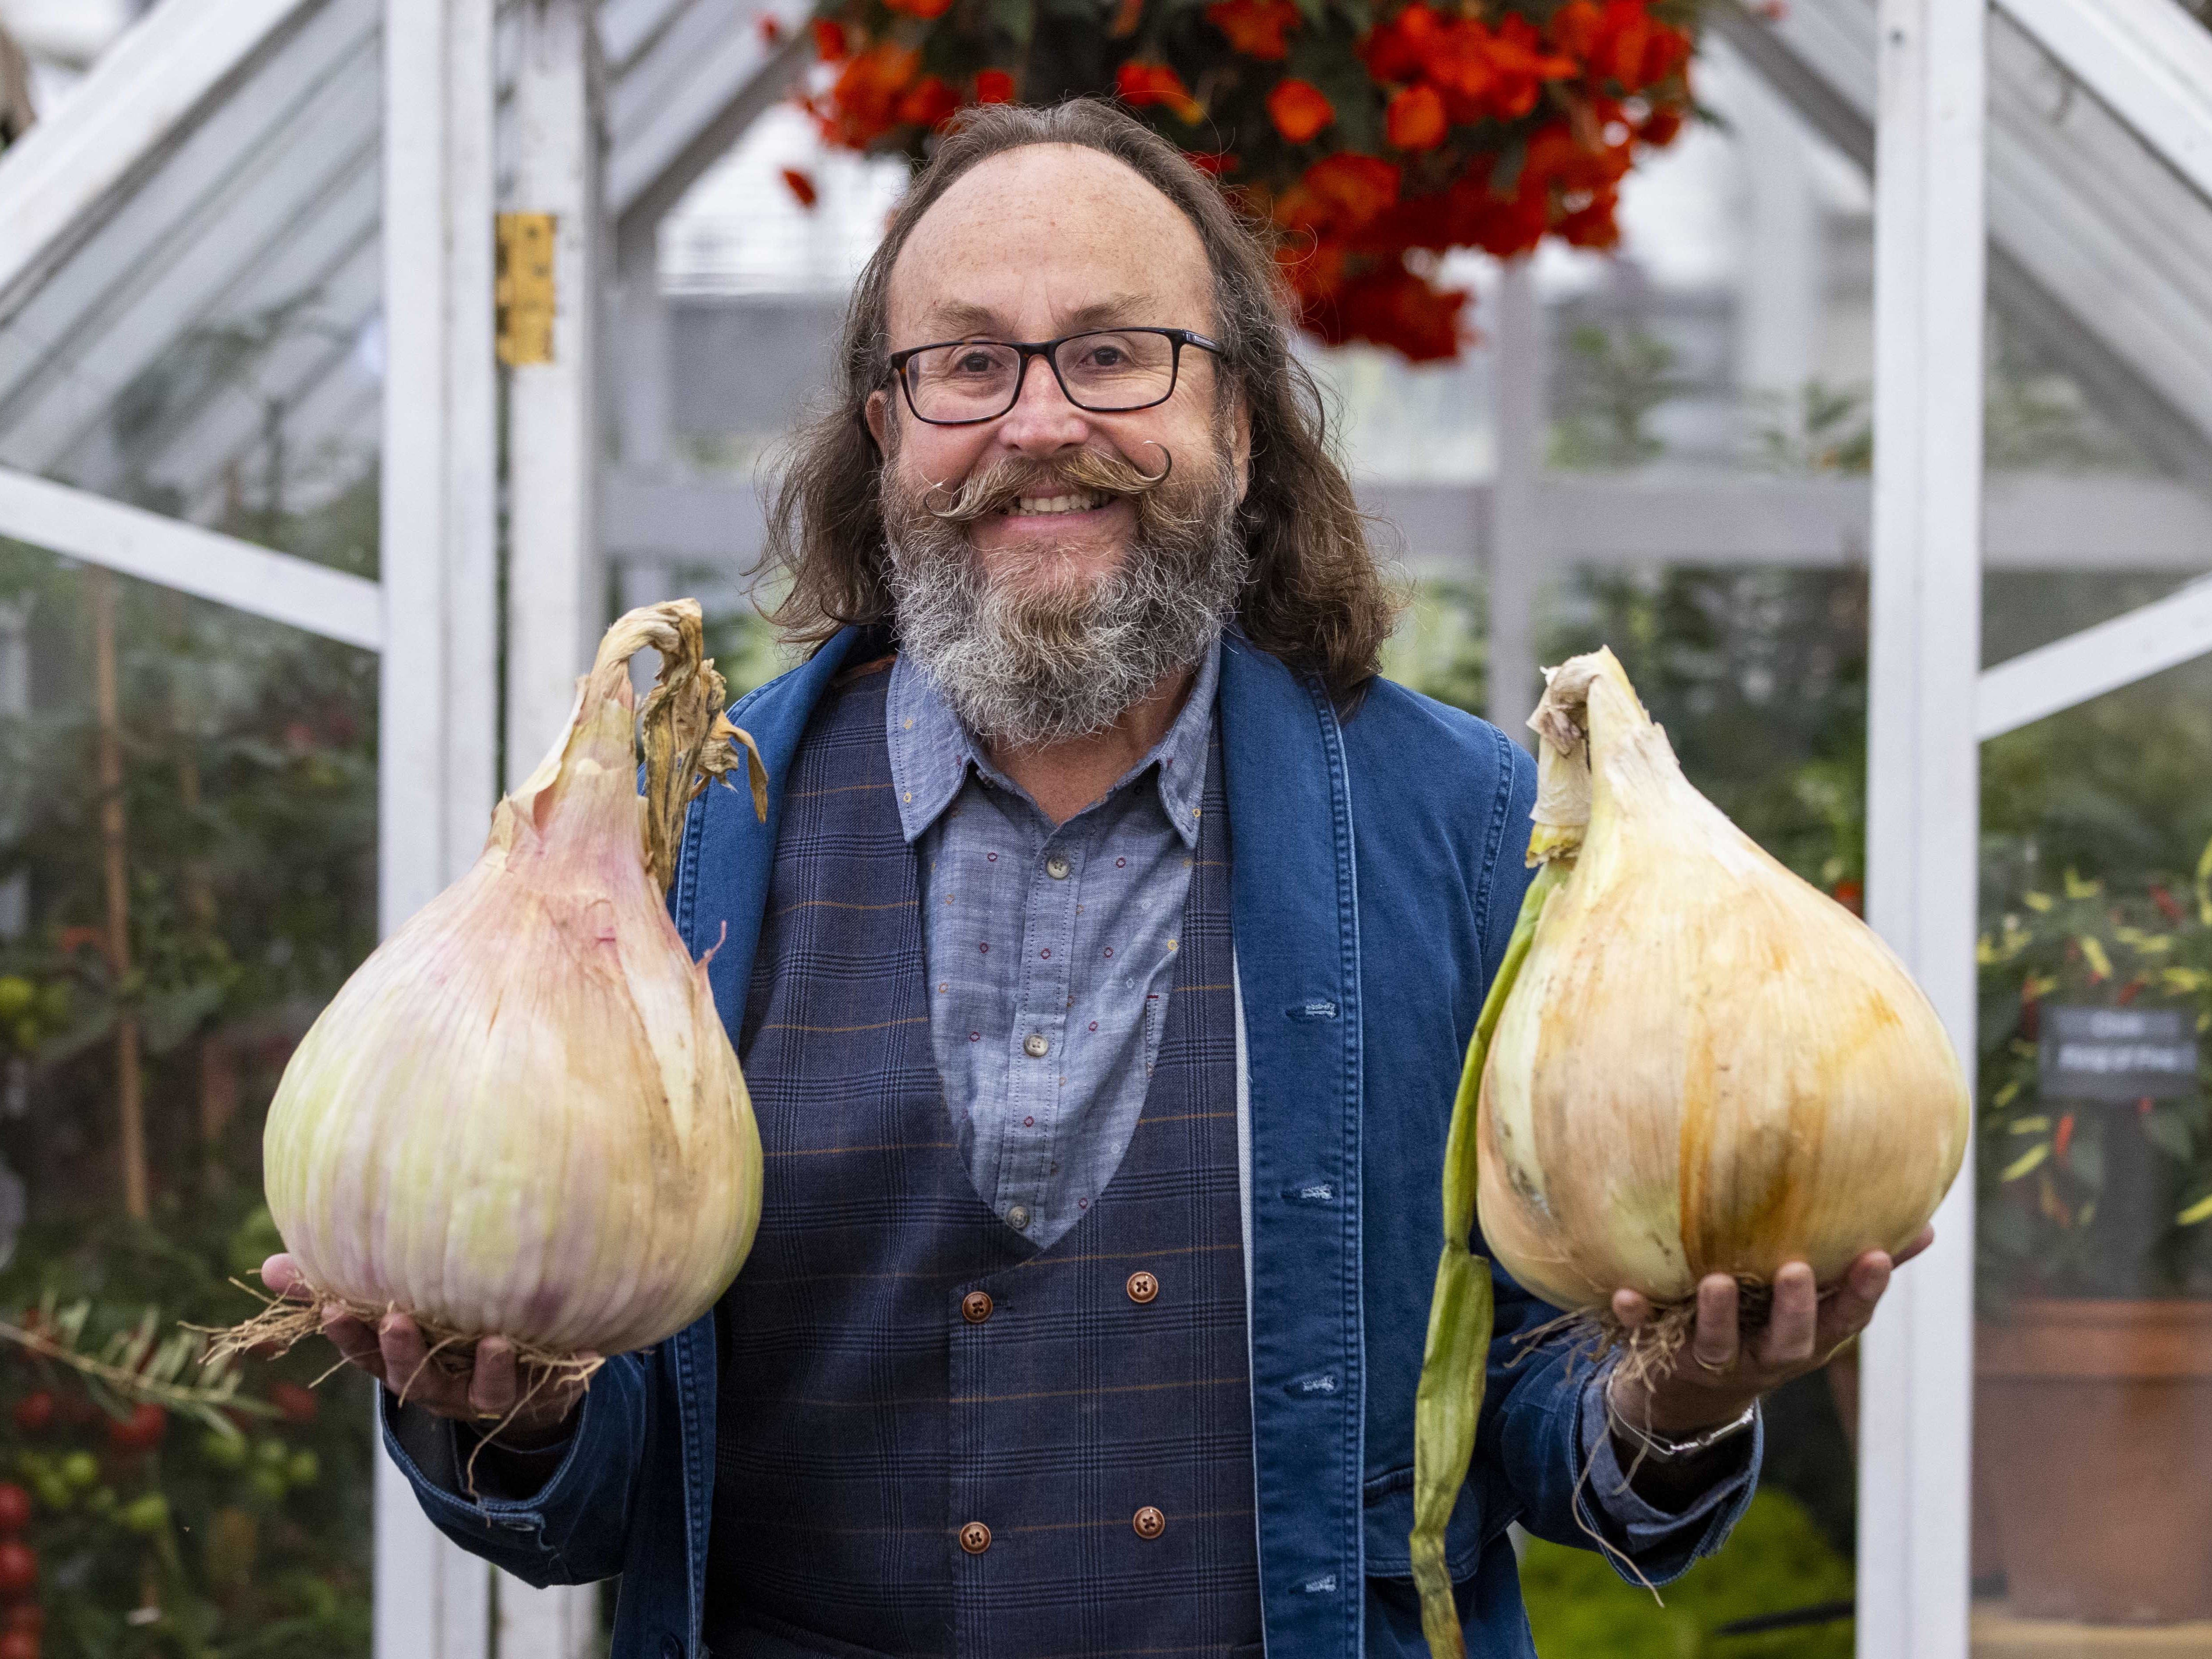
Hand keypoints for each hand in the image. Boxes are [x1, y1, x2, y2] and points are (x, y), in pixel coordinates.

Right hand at [261, 1254, 592, 1448]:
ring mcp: (483, 1390)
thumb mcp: (395, 1308)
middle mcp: (440, 1382)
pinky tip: (563, 1346)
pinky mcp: (532, 1391)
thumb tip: (270, 1267)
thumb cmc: (449, 1330)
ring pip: (476, 1387)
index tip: (332, 1307)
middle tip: (396, 1318)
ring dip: (487, 1367)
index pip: (366, 1353)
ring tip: (494, 1341)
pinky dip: (551, 1367)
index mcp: (403, 1360)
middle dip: (403, 1351)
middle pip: (414, 1374)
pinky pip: (540, 1384)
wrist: (526, 1385)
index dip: (348, 1336)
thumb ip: (337, 1284)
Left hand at [1605, 1225, 1934, 1437]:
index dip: (1862, 1292)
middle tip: (1793, 1268)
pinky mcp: (1663, 1352)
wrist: (1695, 1388)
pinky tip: (1624, 1293)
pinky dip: (1636, 1315)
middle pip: (1789, 1341)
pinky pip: (1646, 1335)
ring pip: (1718, 1344)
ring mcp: (1714, 1358)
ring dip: (1716, 1315)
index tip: (1874, 1255)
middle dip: (1794, 1309)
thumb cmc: (1770, 1322)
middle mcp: (1766, 1354)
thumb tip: (1927, 1227)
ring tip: (1716, 1281)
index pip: (1846, 1320)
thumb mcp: (1820, 1304)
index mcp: (1809, 1338)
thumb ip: (1865, 1267)